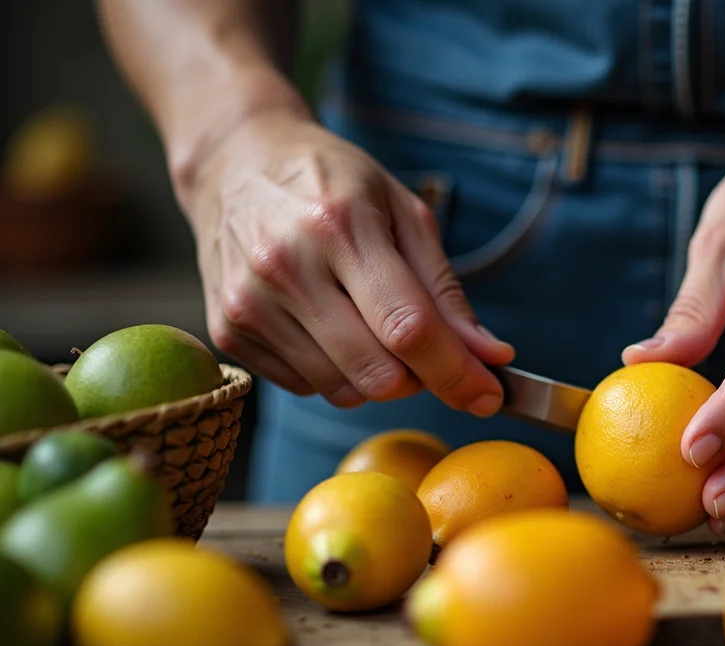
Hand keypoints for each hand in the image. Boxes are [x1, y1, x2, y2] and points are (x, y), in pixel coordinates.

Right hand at [181, 108, 513, 411]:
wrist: (235, 163)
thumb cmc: (333, 184)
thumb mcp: (404, 213)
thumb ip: (446, 292)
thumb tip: (491, 356)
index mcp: (340, 225)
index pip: (408, 328)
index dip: (457, 373)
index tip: (489, 395)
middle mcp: (286, 267)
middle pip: (378, 373)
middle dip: (421, 378)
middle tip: (429, 351)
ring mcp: (249, 303)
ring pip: (343, 392)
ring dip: (377, 376)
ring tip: (369, 322)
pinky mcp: (227, 330)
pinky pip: (306, 388)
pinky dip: (335, 372)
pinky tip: (327, 324)